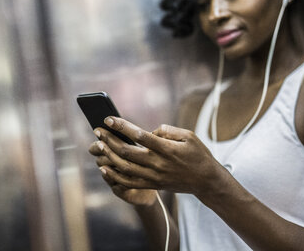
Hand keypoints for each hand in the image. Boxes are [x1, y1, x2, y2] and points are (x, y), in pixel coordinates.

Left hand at [94, 117, 224, 199]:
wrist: (206, 181)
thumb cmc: (198, 155)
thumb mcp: (189, 136)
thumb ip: (168, 130)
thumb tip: (150, 131)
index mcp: (166, 149)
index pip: (139, 136)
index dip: (122, 126)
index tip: (109, 119)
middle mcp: (157, 163)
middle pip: (127, 151)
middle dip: (109, 140)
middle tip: (98, 130)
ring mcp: (153, 176)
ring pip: (125, 167)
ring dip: (109, 156)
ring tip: (99, 145)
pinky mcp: (152, 185)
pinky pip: (129, 182)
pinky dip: (114, 176)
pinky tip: (104, 168)